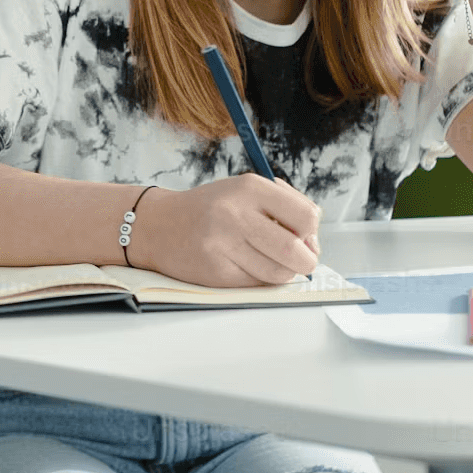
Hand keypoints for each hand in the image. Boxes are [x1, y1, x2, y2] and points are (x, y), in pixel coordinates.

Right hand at [129, 177, 320, 288]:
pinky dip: (260, 280)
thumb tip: (313, 243)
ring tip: (268, 260)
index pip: (306, 216)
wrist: (159, 225)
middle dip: (305, 260)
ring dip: (282, 272)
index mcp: (249, 188)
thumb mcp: (246, 191)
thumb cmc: (213, 209)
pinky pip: (256, 285)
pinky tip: (247, 266)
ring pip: (278, 273)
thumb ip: (286, 208)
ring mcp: (223, 245)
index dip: (311, 231)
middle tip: (299, 259)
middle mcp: (235, 214)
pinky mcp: (214, 272)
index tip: (302, 234)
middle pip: (295, 251)